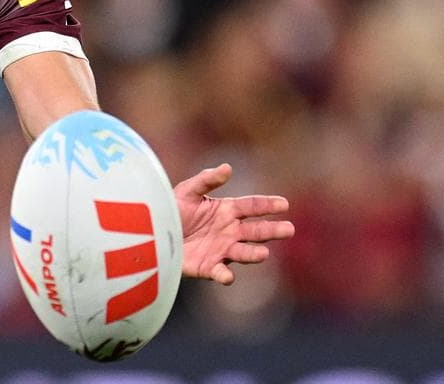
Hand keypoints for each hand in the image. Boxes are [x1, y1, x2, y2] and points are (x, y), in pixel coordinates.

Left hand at [174, 163, 294, 284]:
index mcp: (227, 211)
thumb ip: (207, 179)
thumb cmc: (173, 209)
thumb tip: (228, 167)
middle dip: (272, 230)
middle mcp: (230, 231)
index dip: (268, 205)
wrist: (154, 233)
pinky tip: (228, 275)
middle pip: (256, 231)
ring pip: (244, 253)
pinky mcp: (208, 267)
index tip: (284, 204)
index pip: (253, 206)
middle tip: (289, 229)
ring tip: (263, 253)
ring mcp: (222, 250)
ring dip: (254, 254)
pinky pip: (220, 273)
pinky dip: (225, 275)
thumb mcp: (187, 191)